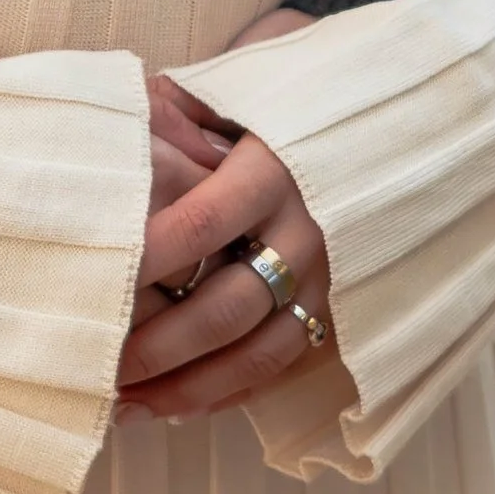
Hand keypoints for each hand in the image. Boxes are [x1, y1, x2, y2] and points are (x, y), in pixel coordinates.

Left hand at [116, 85, 331, 424]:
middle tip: (96, 363)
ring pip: (255, 354)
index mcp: (274, 171)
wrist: (400, 122)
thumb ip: (182, 103)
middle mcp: (306, 233)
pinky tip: (174, 408)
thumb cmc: (297, 99)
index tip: (94, 279)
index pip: (202, 222)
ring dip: (186, 389)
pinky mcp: (337, 311)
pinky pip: (279, 367)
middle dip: (157, 346)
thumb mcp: (245, 85)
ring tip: (123, 406)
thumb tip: (118, 114)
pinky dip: (226, 394)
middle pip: (227, 308)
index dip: (148, 256)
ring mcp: (328, 280)